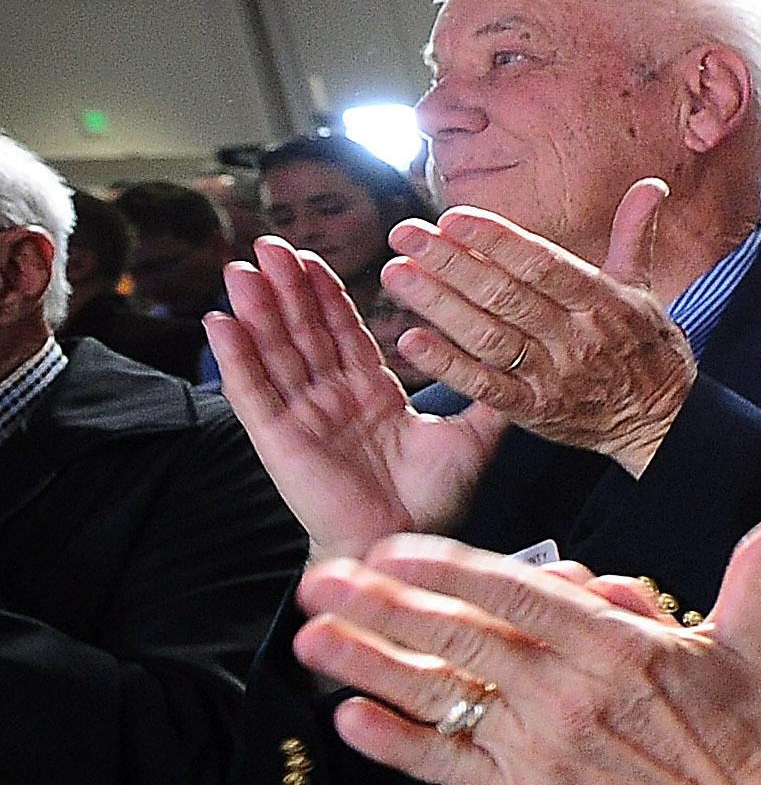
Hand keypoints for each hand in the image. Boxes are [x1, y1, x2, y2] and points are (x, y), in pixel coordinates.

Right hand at [209, 236, 508, 560]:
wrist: (406, 541)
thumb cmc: (434, 499)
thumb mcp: (469, 436)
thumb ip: (487, 394)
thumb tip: (516, 356)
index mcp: (371, 392)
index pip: (343, 331)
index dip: (326, 294)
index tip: (312, 256)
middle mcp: (332, 397)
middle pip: (303, 331)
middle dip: (286, 287)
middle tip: (270, 243)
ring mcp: (302, 415)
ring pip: (274, 352)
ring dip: (255, 310)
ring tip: (241, 269)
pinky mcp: (279, 439)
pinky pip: (253, 393)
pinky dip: (236, 358)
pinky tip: (220, 324)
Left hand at [293, 509, 760, 784]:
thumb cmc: (741, 736)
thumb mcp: (749, 644)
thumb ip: (759, 572)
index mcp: (621, 647)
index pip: (519, 593)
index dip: (450, 569)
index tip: (393, 547)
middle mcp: (573, 694)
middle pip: (464, 638)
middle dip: (384, 605)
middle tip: (320, 575)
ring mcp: (545, 748)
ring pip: (445, 696)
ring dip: (370, 665)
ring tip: (310, 637)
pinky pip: (449, 765)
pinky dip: (395, 744)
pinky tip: (347, 717)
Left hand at [378, 184, 696, 475]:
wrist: (661, 423)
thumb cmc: (647, 349)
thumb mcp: (645, 289)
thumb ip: (635, 235)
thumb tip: (650, 184)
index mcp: (601, 301)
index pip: (542, 265)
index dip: (497, 241)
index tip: (453, 217)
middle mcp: (576, 337)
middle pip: (506, 296)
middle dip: (451, 262)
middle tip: (405, 234)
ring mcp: (553, 376)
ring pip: (488, 337)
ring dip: (439, 305)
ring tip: (398, 274)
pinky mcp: (535, 411)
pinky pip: (486, 387)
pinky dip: (448, 366)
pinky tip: (412, 341)